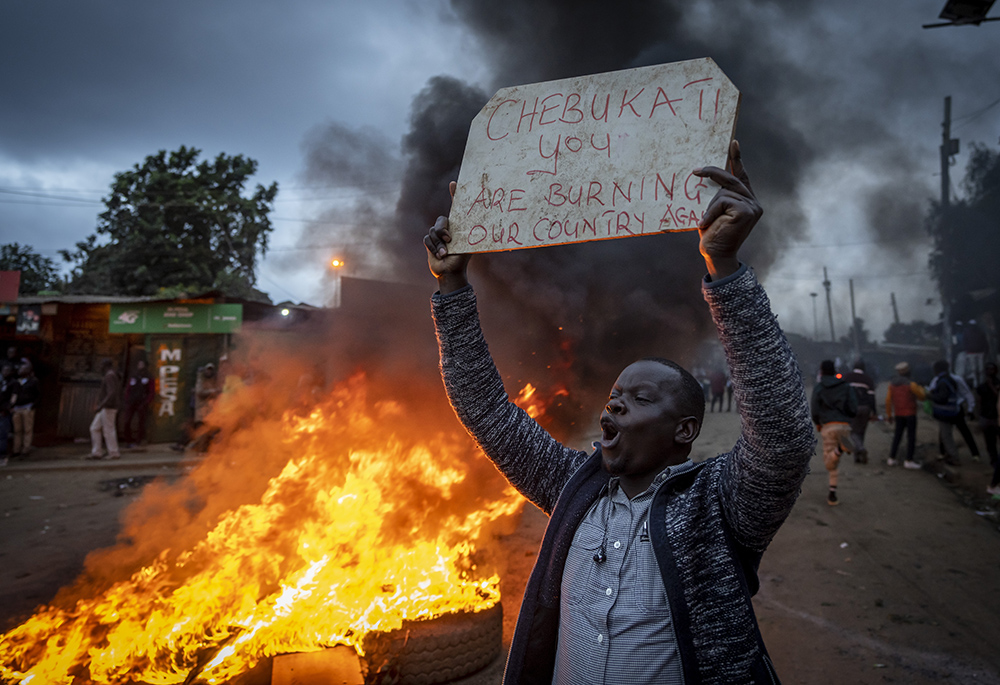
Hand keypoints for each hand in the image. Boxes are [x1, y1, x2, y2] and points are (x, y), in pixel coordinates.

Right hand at [424, 182, 470, 293]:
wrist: (451, 272)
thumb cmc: (462, 259)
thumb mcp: (469, 246)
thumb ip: (471, 237)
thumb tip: (490, 231)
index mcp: (459, 225)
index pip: (456, 206)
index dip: (455, 194)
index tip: (454, 183)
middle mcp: (448, 227)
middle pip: (440, 220)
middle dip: (443, 231)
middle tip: (450, 240)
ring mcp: (438, 234)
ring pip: (432, 231)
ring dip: (439, 244)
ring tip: (446, 253)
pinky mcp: (430, 241)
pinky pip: (427, 239)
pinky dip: (433, 248)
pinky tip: (440, 255)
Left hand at [693, 140, 761, 279]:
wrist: (716, 255)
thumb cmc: (712, 235)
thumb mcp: (713, 211)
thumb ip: (717, 196)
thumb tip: (706, 175)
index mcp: (746, 201)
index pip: (741, 176)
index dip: (737, 159)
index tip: (733, 142)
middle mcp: (753, 202)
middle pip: (731, 179)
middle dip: (713, 172)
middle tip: (696, 171)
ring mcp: (752, 206)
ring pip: (724, 191)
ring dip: (710, 206)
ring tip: (707, 222)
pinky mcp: (747, 211)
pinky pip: (722, 201)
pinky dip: (711, 212)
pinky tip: (706, 224)